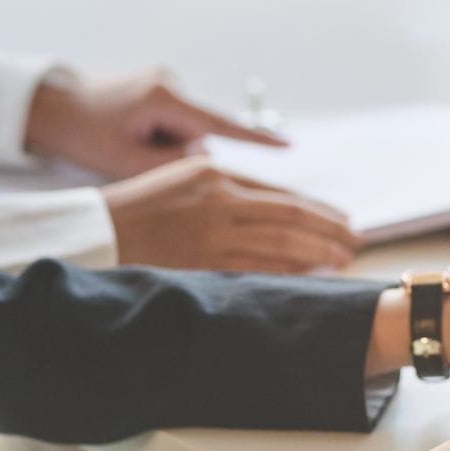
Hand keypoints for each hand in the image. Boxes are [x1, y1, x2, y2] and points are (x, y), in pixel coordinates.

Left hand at [26, 69, 285, 179]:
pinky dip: (158, 134)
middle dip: (174, 150)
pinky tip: (130, 131)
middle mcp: (171, 84)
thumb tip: (205, 159)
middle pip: (196, 133)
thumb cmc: (82, 134)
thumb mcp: (125, 161)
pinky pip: (174, 122)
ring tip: (126, 140)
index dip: (256, 139)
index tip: (289, 147)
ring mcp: (166, 83)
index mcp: (164, 98)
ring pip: (185, 130)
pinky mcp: (160, 88)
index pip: (220, 125)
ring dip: (163, 144)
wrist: (50, 106)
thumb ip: (173, 165)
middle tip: (133, 150)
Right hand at [101, 157, 362, 272]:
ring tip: (342, 259)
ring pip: (280, 245)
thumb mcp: (186, 179)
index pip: (283, 195)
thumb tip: (282, 210)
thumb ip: (231, 189)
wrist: (92, 233)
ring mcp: (211, 234)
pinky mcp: (200, 264)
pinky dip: (286, 273)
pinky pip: (256, 269)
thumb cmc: (141, 207)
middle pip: (291, 218)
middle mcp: (219, 201)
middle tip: (356, 241)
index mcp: (216, 174)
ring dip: (317, 253)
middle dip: (330, 231)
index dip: (320, 210)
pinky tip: (307, 277)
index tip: (345, 221)